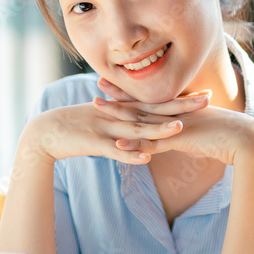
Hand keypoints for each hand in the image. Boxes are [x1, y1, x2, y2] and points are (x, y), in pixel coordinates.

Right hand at [22, 89, 208, 163]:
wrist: (46, 132)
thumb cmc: (77, 128)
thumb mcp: (106, 123)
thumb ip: (126, 125)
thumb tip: (147, 137)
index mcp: (123, 109)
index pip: (157, 103)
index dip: (181, 99)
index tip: (205, 94)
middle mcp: (118, 115)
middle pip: (154, 110)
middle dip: (181, 106)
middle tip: (208, 100)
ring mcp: (107, 129)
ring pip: (137, 129)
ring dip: (158, 130)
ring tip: (181, 128)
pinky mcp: (94, 143)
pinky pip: (115, 151)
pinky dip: (130, 155)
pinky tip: (145, 159)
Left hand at [93, 78, 253, 165]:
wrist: (250, 141)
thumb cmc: (232, 138)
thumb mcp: (207, 134)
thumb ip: (192, 133)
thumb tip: (182, 135)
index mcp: (182, 110)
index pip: (152, 99)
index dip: (134, 91)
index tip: (117, 82)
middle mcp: (177, 113)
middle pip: (143, 103)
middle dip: (119, 94)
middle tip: (98, 84)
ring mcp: (178, 125)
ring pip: (143, 119)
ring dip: (119, 114)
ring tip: (97, 108)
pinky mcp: (182, 139)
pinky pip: (154, 143)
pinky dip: (135, 145)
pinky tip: (117, 145)